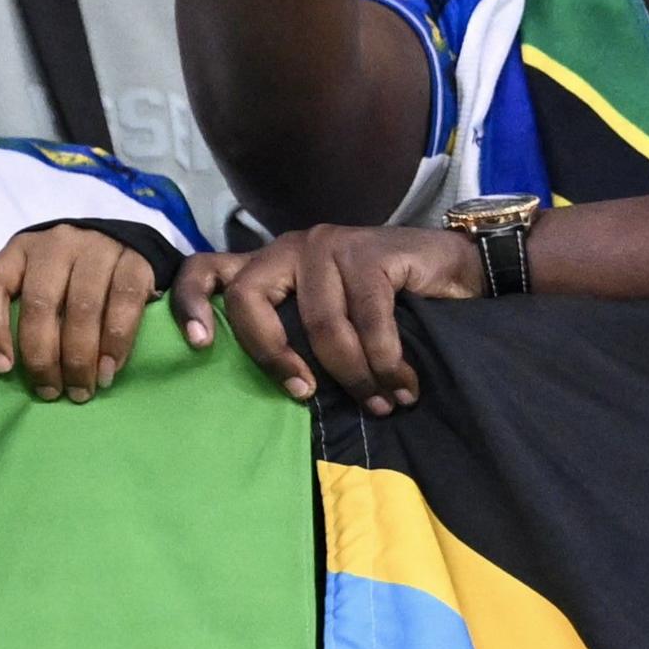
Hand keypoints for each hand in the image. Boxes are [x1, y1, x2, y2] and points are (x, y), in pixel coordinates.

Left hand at [0, 224, 160, 401]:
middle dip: (43, 358)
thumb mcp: (36, 284)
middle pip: (40, 304)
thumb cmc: (70, 278)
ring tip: (81, 389)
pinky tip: (108, 370)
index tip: (4, 368)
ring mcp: (97, 248)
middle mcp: (55, 244)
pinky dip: (115, 344)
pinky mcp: (134, 259)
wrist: (124, 244)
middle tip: (51, 392)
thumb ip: (20, 313)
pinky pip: (123, 304)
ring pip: (82, 308)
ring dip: (80, 359)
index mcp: (20, 250)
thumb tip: (7, 367)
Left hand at [168, 225, 480, 413]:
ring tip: (382, 403)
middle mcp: (290, 247)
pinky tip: (404, 384)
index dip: (190, 304)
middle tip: (305, 393)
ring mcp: (329, 244)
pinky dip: (387, 362)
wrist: (458, 270)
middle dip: (272, 354)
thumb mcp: (329, 320)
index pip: (206, 269)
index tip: (198, 346)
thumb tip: (276, 393)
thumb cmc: (387, 306)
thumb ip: (296, 335)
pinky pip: (368, 321)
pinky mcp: (368, 251)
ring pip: (320, 324)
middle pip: (249, 298)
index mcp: (269, 264)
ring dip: (354, 376)